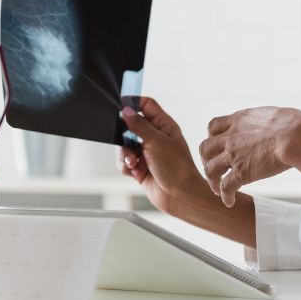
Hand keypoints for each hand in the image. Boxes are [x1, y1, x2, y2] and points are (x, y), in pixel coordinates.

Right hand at [117, 97, 208, 216]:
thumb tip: (126, 110)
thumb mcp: (156, 141)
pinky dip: (126, 166)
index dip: (133, 103)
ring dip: (125, 154)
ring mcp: (147, 152)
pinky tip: (135, 172)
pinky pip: (124, 161)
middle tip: (127, 143)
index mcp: (164, 125)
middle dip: (124, 136)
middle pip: (130, 126)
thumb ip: (139, 125)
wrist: (179, 196)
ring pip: (124, 145)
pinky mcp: (140, 167)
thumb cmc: (176, 168)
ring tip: (134, 163)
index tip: (121, 107)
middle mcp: (155, 137)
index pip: (146, 105)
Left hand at [200, 107, 300, 206]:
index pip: (214, 126)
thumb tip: (277, 126)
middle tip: (214, 168)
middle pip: (205, 148)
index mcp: (239, 120)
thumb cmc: (295, 125)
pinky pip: (225, 187)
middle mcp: (231, 137)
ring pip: (210, 169)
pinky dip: (225, 196)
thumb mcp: (273, 115)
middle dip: (206, 160)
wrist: (296, 136)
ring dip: (212, 180)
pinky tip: (230, 202)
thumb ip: (266, 122)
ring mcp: (233, 155)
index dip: (213, 137)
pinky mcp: (241, 173)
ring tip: (217, 189)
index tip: (219, 145)